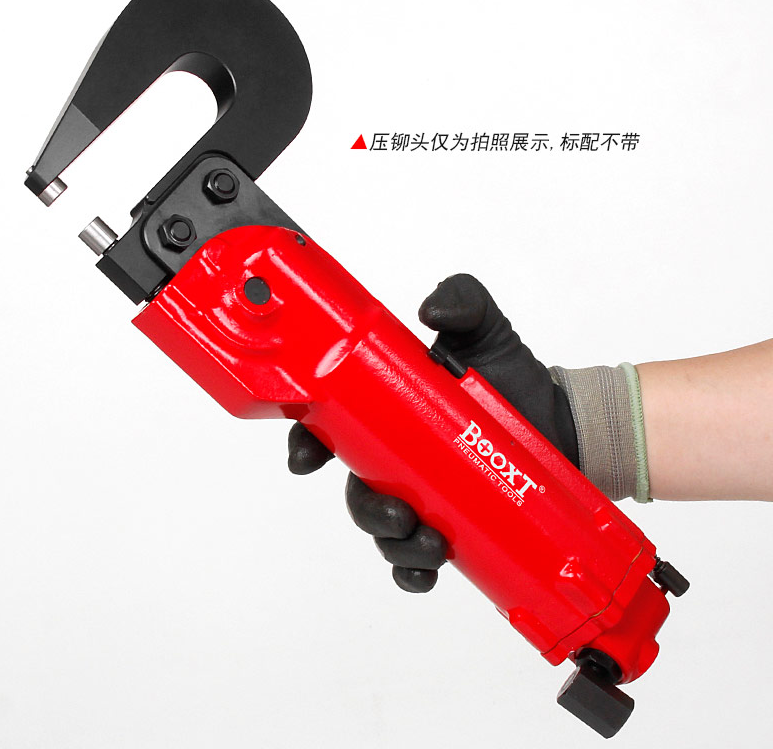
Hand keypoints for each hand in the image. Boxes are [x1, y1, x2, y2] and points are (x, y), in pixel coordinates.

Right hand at [287, 273, 577, 591]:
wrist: (565, 425)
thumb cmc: (517, 378)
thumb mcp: (487, 331)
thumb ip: (461, 301)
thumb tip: (429, 314)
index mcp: (389, 414)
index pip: (331, 430)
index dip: (306, 444)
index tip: (307, 459)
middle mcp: (399, 458)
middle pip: (356, 491)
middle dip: (364, 510)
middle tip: (397, 514)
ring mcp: (423, 496)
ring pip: (382, 531)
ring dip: (394, 545)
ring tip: (429, 543)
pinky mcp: (451, 526)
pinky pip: (414, 560)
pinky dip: (412, 572)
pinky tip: (428, 570)